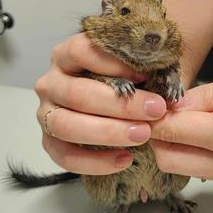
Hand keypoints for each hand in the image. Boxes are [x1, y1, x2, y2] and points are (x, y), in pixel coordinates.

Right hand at [34, 34, 167, 174]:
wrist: (122, 106)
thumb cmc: (131, 81)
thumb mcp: (138, 66)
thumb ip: (145, 66)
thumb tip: (165, 81)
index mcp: (67, 55)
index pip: (81, 51)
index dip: (112, 63)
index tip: (145, 74)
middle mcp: (51, 82)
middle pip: (77, 93)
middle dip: (119, 105)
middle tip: (155, 110)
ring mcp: (47, 113)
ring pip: (66, 125)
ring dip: (106, 132)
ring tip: (141, 135)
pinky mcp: (51, 141)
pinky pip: (65, 156)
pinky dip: (94, 161)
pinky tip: (125, 159)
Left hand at [149, 74, 212, 187]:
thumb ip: (205, 95)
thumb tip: (171, 104)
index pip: (173, 131)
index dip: (153, 116)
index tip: (148, 102)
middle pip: (167, 159)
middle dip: (156, 136)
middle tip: (163, 111)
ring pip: (180, 168)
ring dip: (173, 145)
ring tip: (185, 119)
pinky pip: (201, 169)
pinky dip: (192, 152)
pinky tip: (204, 131)